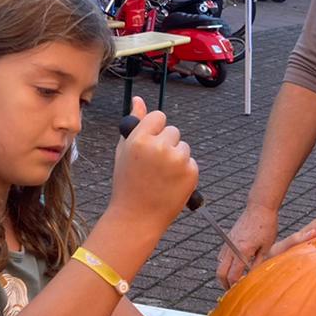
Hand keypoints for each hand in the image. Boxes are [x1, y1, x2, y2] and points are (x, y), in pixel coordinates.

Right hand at [109, 96, 198, 231]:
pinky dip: (184, 171)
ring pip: (184, 147)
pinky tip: (170, 184)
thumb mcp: (124, 151)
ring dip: (177, 157)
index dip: (155, 130)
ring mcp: (178, 160)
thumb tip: (138, 99)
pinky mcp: (191, 173)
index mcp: (140, 139)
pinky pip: (191, 162)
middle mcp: (160, 146)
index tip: (150, 142)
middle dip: (167, 144)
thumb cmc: (127, 184)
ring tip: (161, 176)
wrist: (137, 216)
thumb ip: (135, 122)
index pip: (158, 116)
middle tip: (154, 165)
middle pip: (173, 131)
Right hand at [217, 205, 279, 288]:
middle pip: (221, 273)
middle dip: (224, 284)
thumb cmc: (267, 225)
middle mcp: (231, 248)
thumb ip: (259, 263)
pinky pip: (222, 255)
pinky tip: (234, 265)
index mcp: (242, 251)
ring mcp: (228, 242)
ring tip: (234, 279)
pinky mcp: (228, 238)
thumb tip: (254, 276)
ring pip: (219, 264)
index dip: (234, 286)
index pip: (233, 276)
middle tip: (231, 290)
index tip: (239, 291)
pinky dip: (225, 263)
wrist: (259, 207)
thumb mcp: (267, 247)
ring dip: (224, 273)